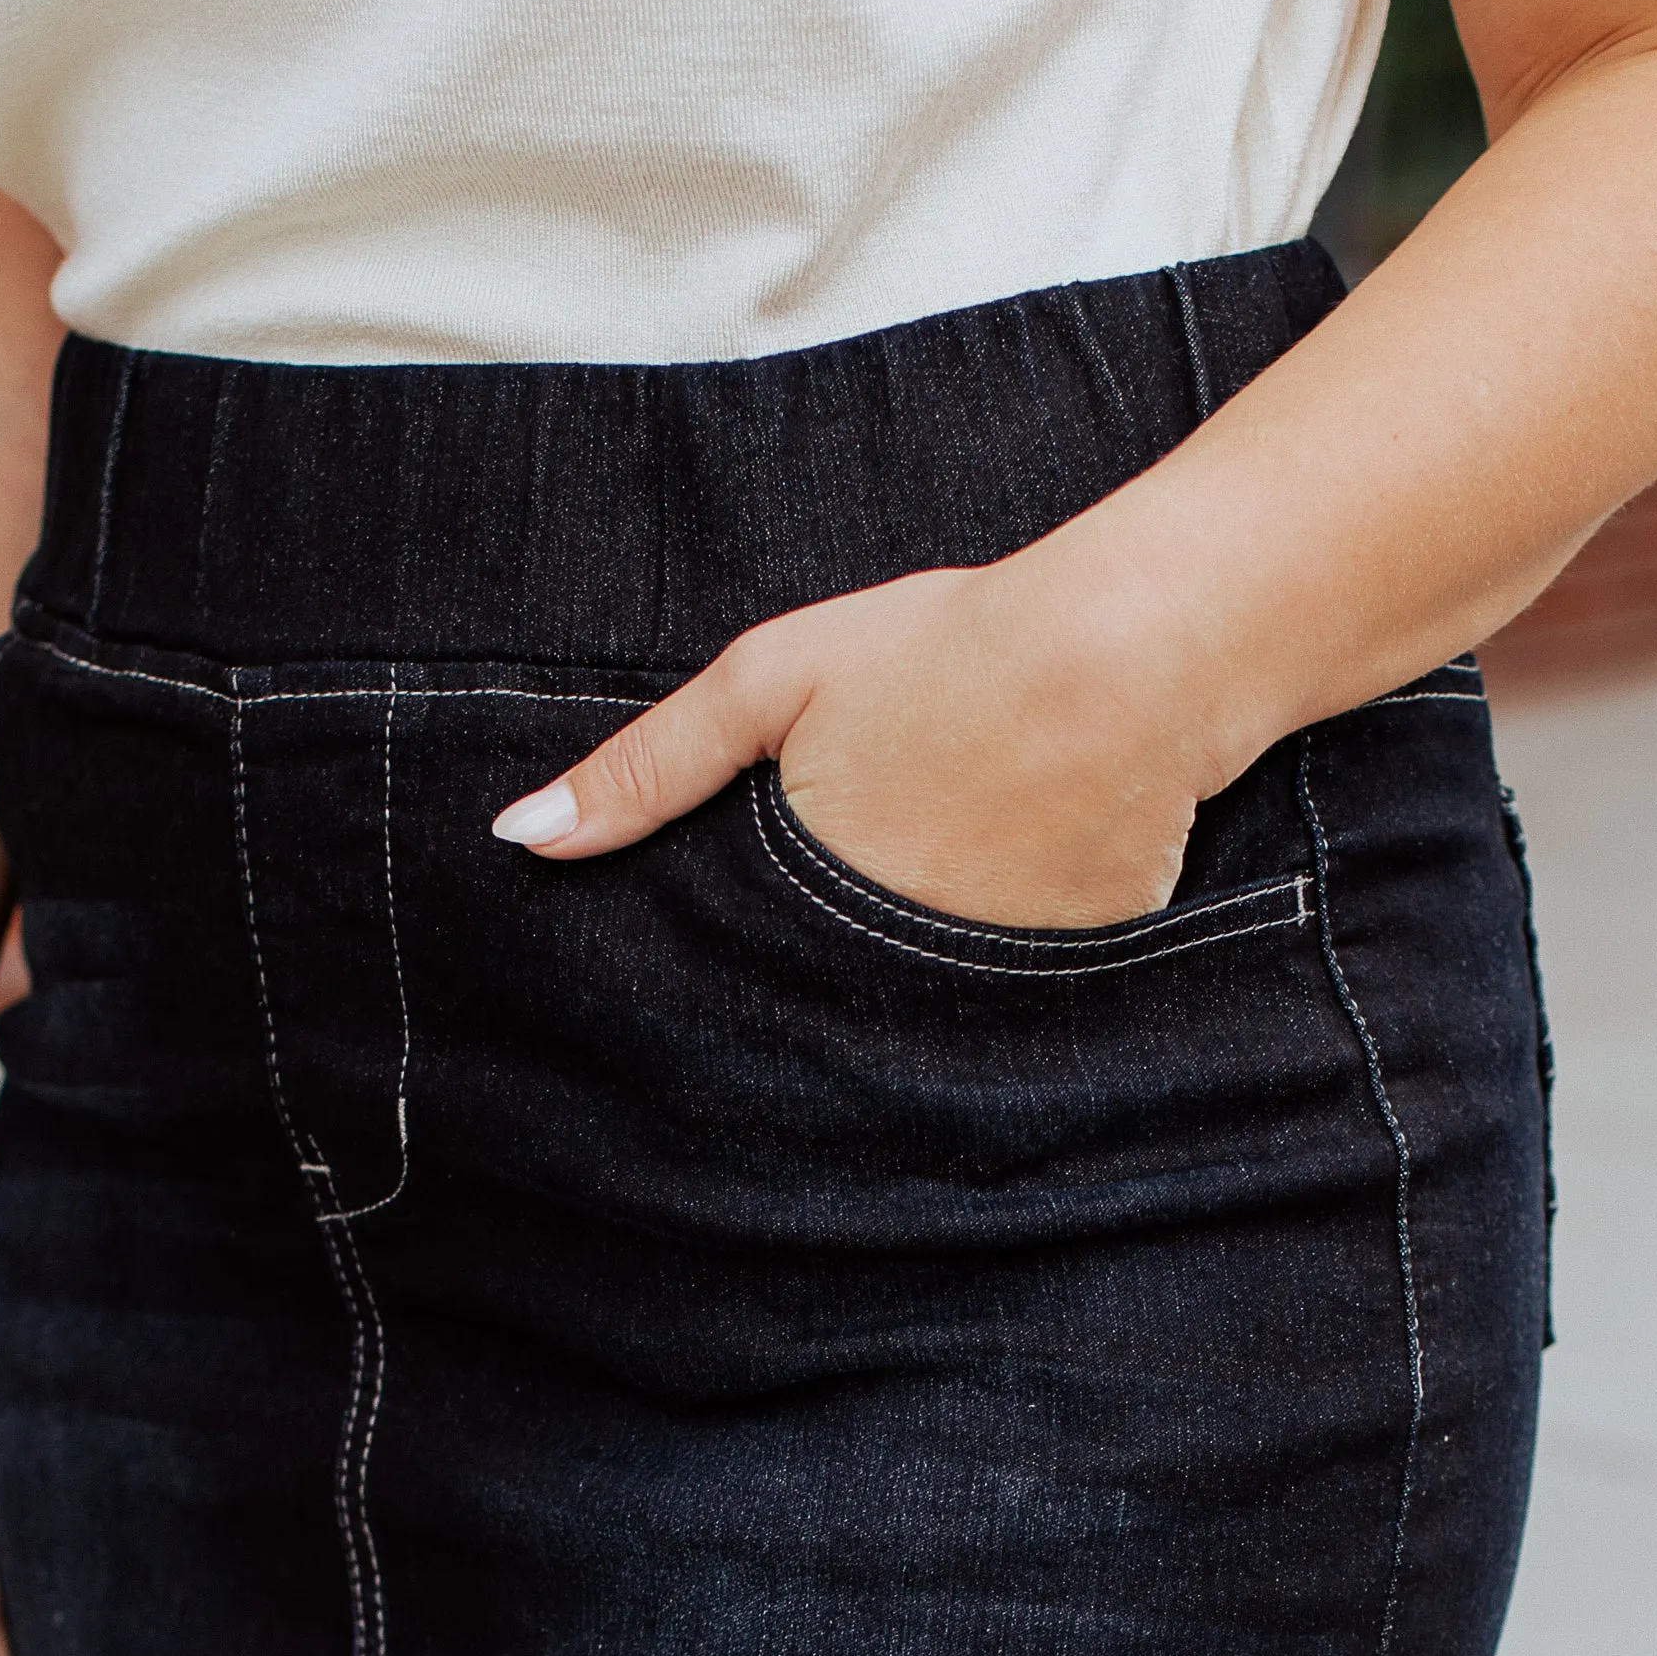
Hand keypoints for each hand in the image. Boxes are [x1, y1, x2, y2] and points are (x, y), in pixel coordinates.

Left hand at [490, 527, 1234, 931]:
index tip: (736, 936)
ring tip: (968, 861)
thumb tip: (521, 840)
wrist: (1135, 653)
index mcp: (796, 905)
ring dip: (916, 969)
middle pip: (818, 1002)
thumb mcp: (771, 681)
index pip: (730, 979)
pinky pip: (1015, 997)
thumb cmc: (949, 650)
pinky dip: (1012, 957)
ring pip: (915, 1005)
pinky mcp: (1065, 990)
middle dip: (816, 971)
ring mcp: (975, 993)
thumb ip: (648, 769)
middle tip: (878, 866)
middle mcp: (877, 975)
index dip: (730, 959)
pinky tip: (1034, 877)